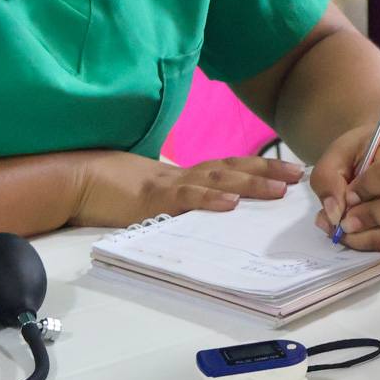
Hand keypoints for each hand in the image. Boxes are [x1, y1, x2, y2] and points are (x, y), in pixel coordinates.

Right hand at [69, 151, 302, 228]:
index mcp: (187, 175)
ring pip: (218, 180)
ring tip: (277, 190)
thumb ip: (184, 201)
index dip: (262, 167)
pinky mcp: (154, 199)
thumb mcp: (158, 195)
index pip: (232, 167)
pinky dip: (209, 200)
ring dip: (250, 184)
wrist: (80, 179)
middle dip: (268, 171)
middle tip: (299, 176)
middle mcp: (185, 175)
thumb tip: (213, 212)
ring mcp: (171, 185)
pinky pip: (186, 198)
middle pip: (235, 168)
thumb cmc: (115, 188)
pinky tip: (231, 204)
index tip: (291, 171)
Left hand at [310, 126, 379, 251]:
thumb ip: (328, 178)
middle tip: (344, 221)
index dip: (365, 189)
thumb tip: (334, 215)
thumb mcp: (338, 154)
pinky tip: (353, 235)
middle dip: (369, 218)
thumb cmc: (362, 151)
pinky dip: (370, 242)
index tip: (348, 194)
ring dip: (366, 235)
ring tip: (344, 228)